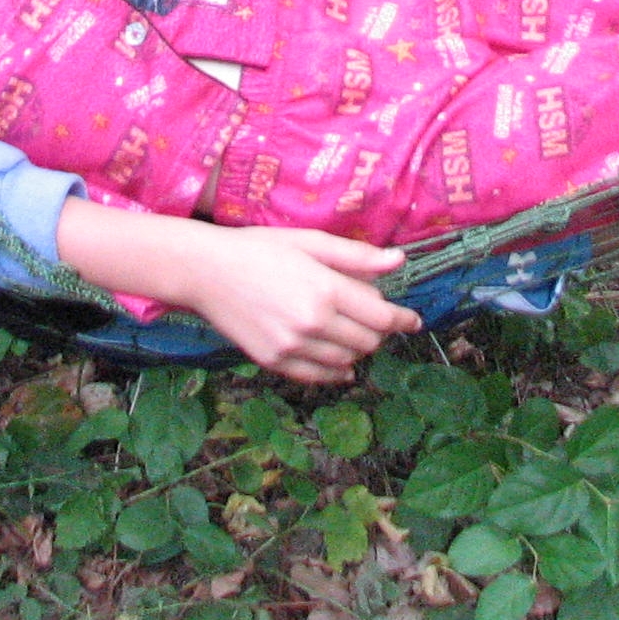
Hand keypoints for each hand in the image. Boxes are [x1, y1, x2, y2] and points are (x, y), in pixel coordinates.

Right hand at [53, 199, 421, 382]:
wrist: (205, 271)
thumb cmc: (259, 248)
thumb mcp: (310, 243)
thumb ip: (356, 257)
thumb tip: (399, 262)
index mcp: (325, 289)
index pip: (381, 317)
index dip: (402, 320)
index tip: (413, 321)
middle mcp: (312, 323)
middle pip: (367, 342)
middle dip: (377, 331)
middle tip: (372, 317)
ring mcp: (291, 346)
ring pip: (346, 362)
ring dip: (357, 350)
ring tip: (350, 332)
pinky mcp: (273, 362)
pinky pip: (318, 377)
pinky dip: (335, 372)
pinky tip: (339, 364)